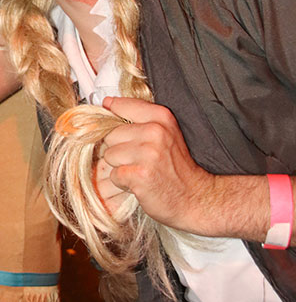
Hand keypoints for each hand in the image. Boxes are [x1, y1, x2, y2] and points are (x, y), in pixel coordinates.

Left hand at [98, 96, 216, 232]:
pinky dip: (122, 182)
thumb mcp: (166, 133)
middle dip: (118, 149)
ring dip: (119, 166)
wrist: (196, 198)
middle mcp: (155, 131)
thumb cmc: (178, 169)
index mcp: (161, 117)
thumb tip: (106, 103)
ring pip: (109, 154)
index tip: (121, 130)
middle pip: (111, 134)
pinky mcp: (140, 174)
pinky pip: (113, 174)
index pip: (121, 105)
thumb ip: (140, 118)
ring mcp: (148, 153)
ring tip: (139, 171)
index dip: (113, 118)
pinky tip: (139, 183)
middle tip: (138, 160)